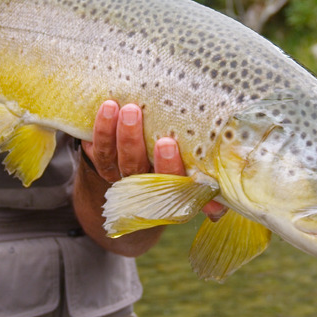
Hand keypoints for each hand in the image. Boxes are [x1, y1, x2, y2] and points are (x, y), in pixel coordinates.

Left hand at [83, 100, 226, 220]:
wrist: (145, 168)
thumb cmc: (181, 160)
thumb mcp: (197, 175)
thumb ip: (208, 186)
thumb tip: (218, 209)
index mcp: (170, 187)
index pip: (169, 182)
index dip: (167, 165)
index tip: (167, 142)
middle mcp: (143, 183)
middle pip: (135, 168)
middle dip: (132, 142)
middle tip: (134, 112)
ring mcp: (121, 173)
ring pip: (113, 158)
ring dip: (112, 132)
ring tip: (118, 106)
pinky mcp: (104, 162)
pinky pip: (98, 151)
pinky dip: (100, 131)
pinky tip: (106, 109)